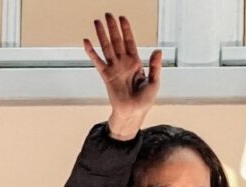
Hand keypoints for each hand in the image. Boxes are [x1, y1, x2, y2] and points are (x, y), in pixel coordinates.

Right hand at [83, 13, 161, 139]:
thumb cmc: (144, 100)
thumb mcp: (154, 82)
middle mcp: (123, 63)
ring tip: (97, 22)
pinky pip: (97, 61)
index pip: (130, 42)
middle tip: (107, 15)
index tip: (122, 18)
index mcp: (135, 63)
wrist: (133, 113)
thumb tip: (158, 51)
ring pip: (106, 47)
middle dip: (112, 27)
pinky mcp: (106, 76)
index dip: (126, 30)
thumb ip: (156, 66)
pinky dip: (91, 52)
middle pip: (117, 41)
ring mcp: (114, 68)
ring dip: (102, 35)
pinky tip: (86, 41)